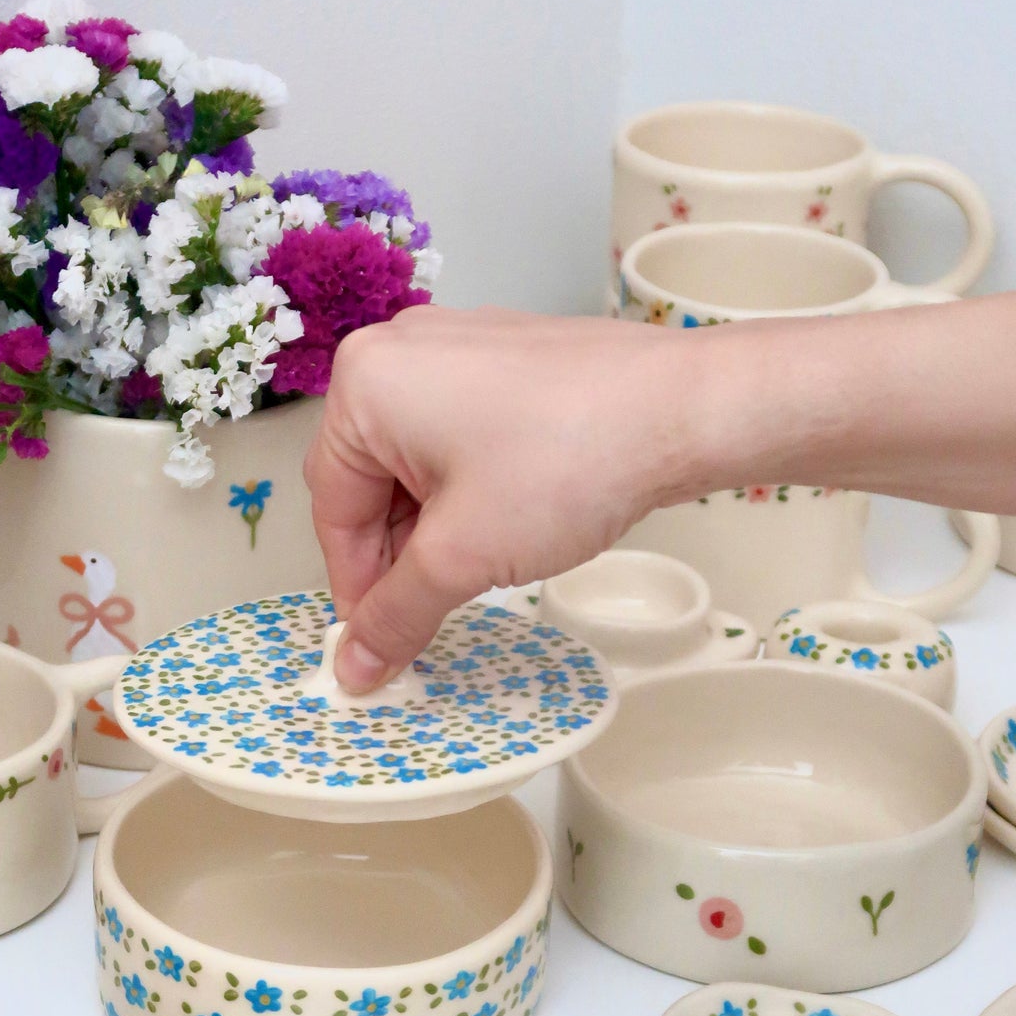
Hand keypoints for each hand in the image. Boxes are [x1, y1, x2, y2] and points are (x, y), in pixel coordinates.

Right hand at [304, 304, 706, 689]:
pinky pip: (461, 438)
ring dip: (438, 530)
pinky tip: (510, 529)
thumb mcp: (462, 556)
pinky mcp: (506, 361)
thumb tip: (355, 666)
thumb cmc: (568, 461)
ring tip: (483, 570)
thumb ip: (396, 614)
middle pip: (371, 484)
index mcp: (366, 383)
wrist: (683, 410)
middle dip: (400, 558)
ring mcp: (458, 350)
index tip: (374, 644)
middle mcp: (401, 351)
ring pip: (419, 465)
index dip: (355, 588)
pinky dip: (471, 494)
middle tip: (428, 618)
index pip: (332, 508)